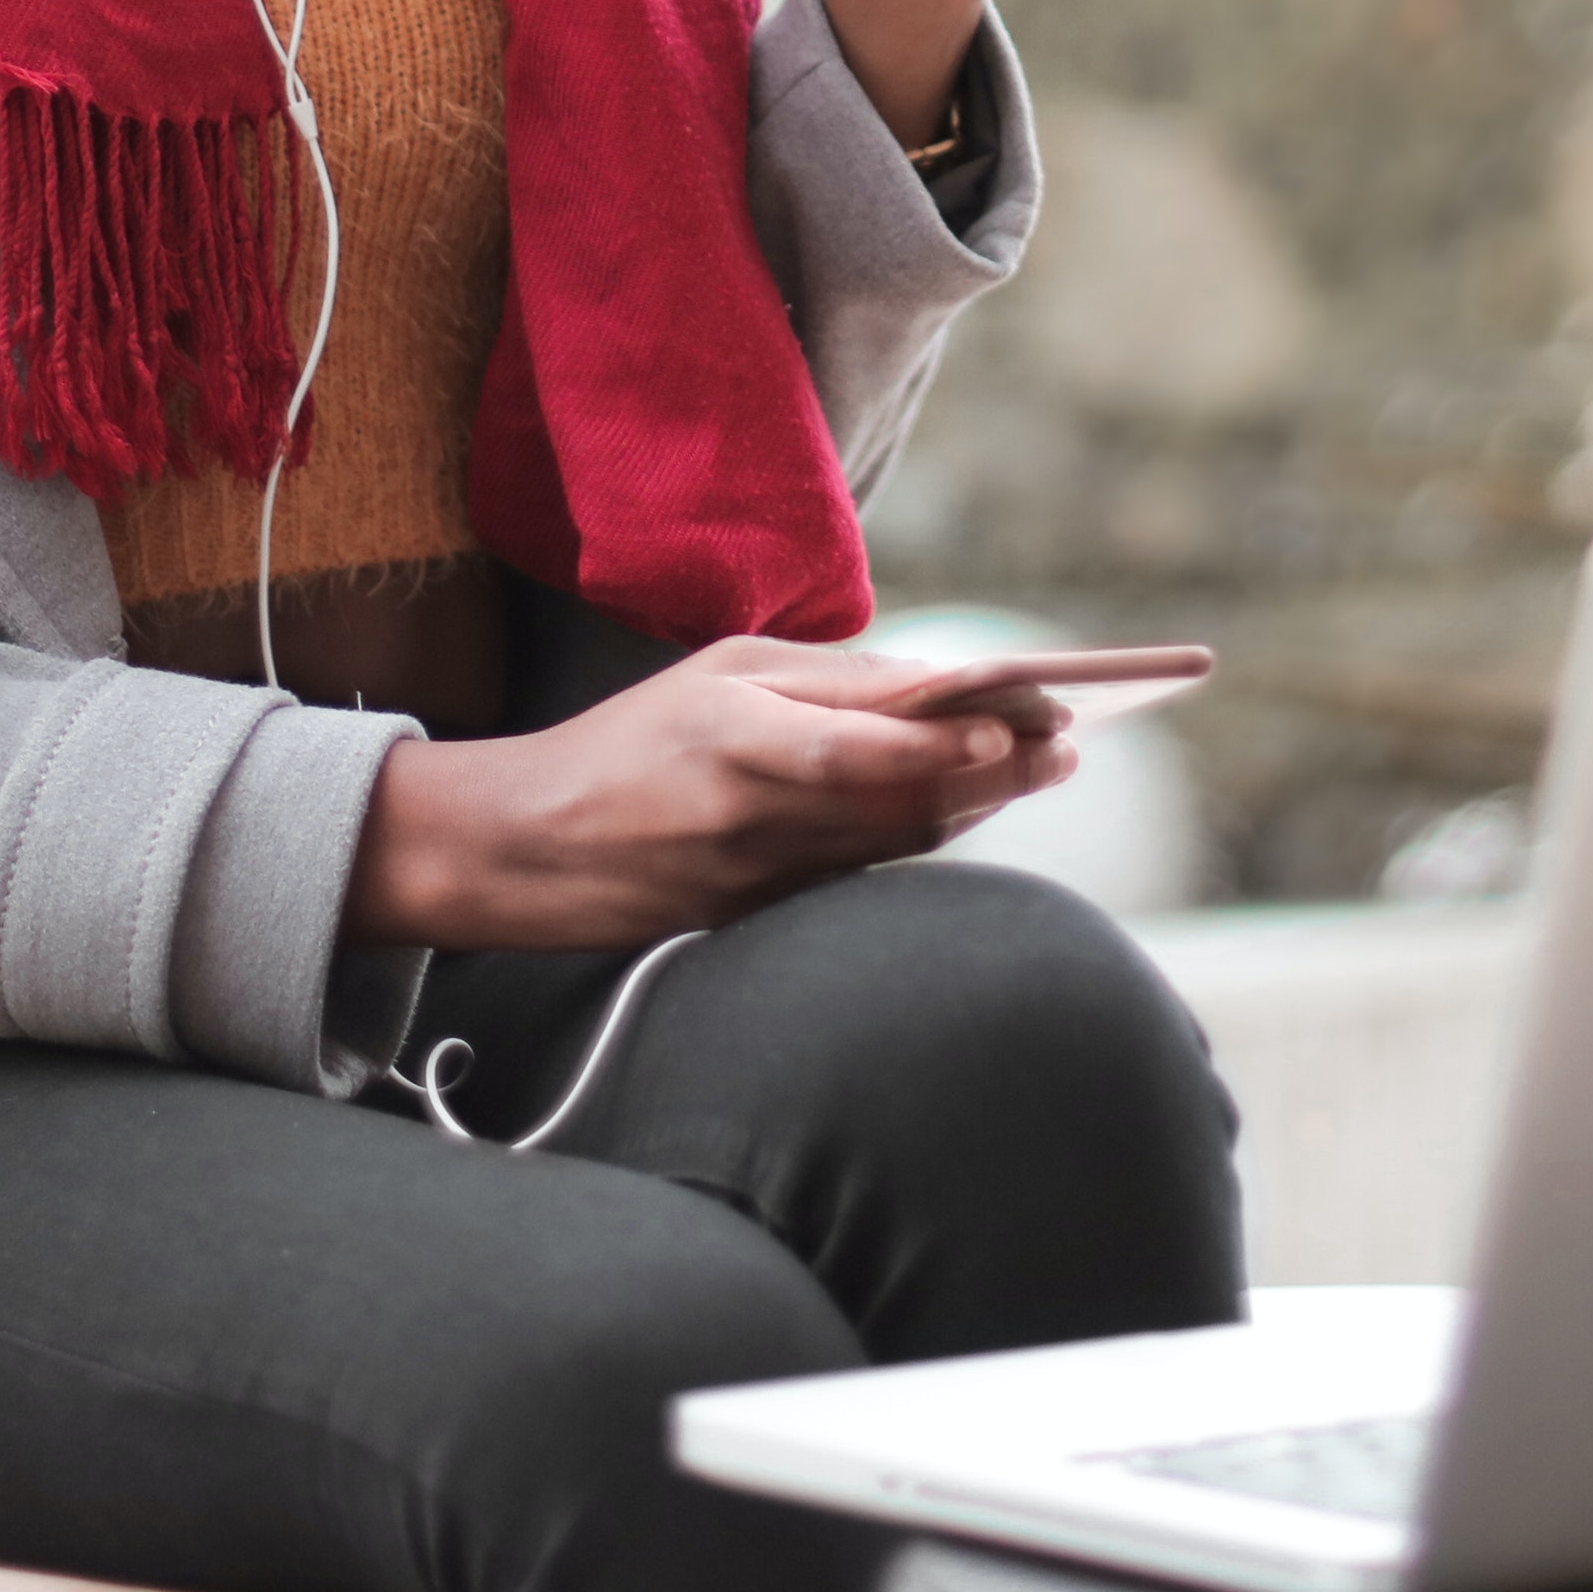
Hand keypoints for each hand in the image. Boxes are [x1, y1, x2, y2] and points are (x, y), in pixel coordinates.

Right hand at [338, 637, 1077, 952]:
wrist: (525, 849)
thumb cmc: (632, 738)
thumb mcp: (717, 673)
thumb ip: (824, 679)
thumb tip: (934, 685)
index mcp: (730, 733)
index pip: (857, 745)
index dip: (945, 743)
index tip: (1022, 721)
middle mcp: (749, 810)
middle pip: (897, 802)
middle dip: (994, 775)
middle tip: (1067, 748)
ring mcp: (755, 876)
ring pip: (892, 844)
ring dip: (975, 807)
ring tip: (1041, 767)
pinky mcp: (758, 918)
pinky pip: (862, 873)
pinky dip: (921, 837)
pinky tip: (970, 807)